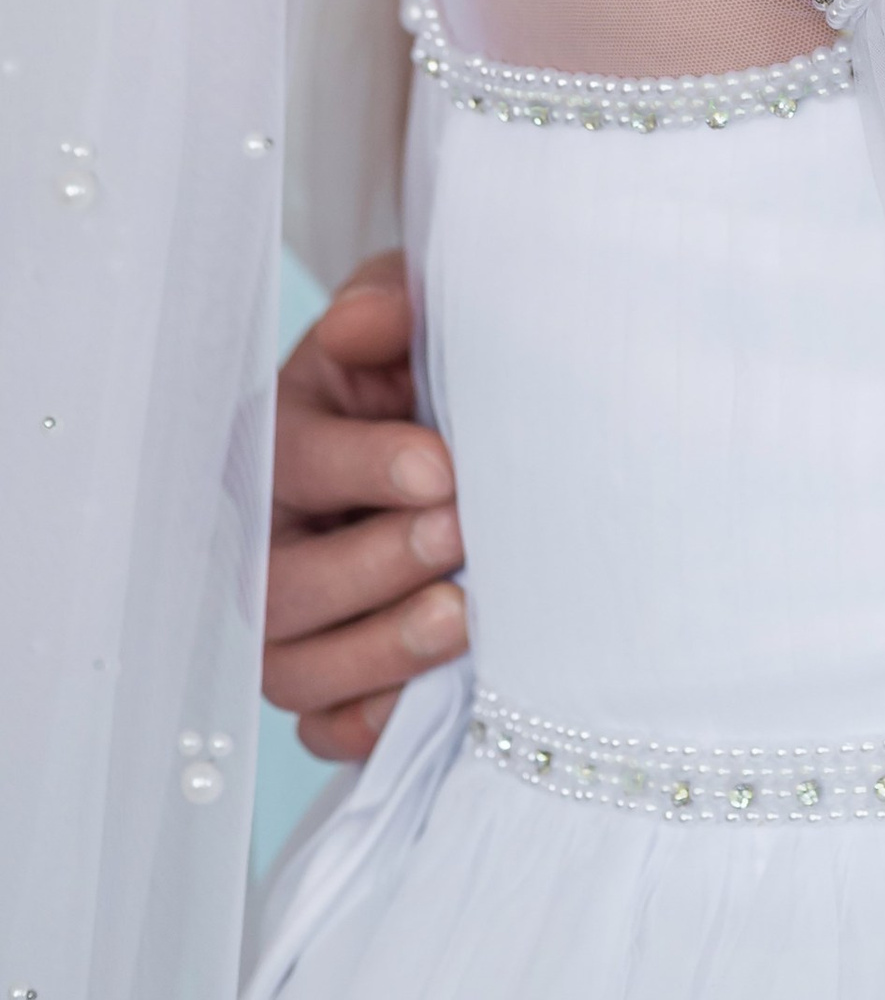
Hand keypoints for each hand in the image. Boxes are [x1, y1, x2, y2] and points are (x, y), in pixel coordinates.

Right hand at [265, 253, 464, 759]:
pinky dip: (372, 721)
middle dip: (375, 565)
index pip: (293, 460)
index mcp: (276, 440)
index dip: (363, 468)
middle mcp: (264, 540)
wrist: (442, 434)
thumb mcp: (406, 324)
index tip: (443, 466)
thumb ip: (387, 310)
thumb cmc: (414, 373)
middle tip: (459, 535)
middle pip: (282, 583)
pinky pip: (323, 728)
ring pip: (296, 668)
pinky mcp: (323, 683)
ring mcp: (287, 623)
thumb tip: (365, 320)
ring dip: (380, 650)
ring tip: (465, 617)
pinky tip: (435, 694)